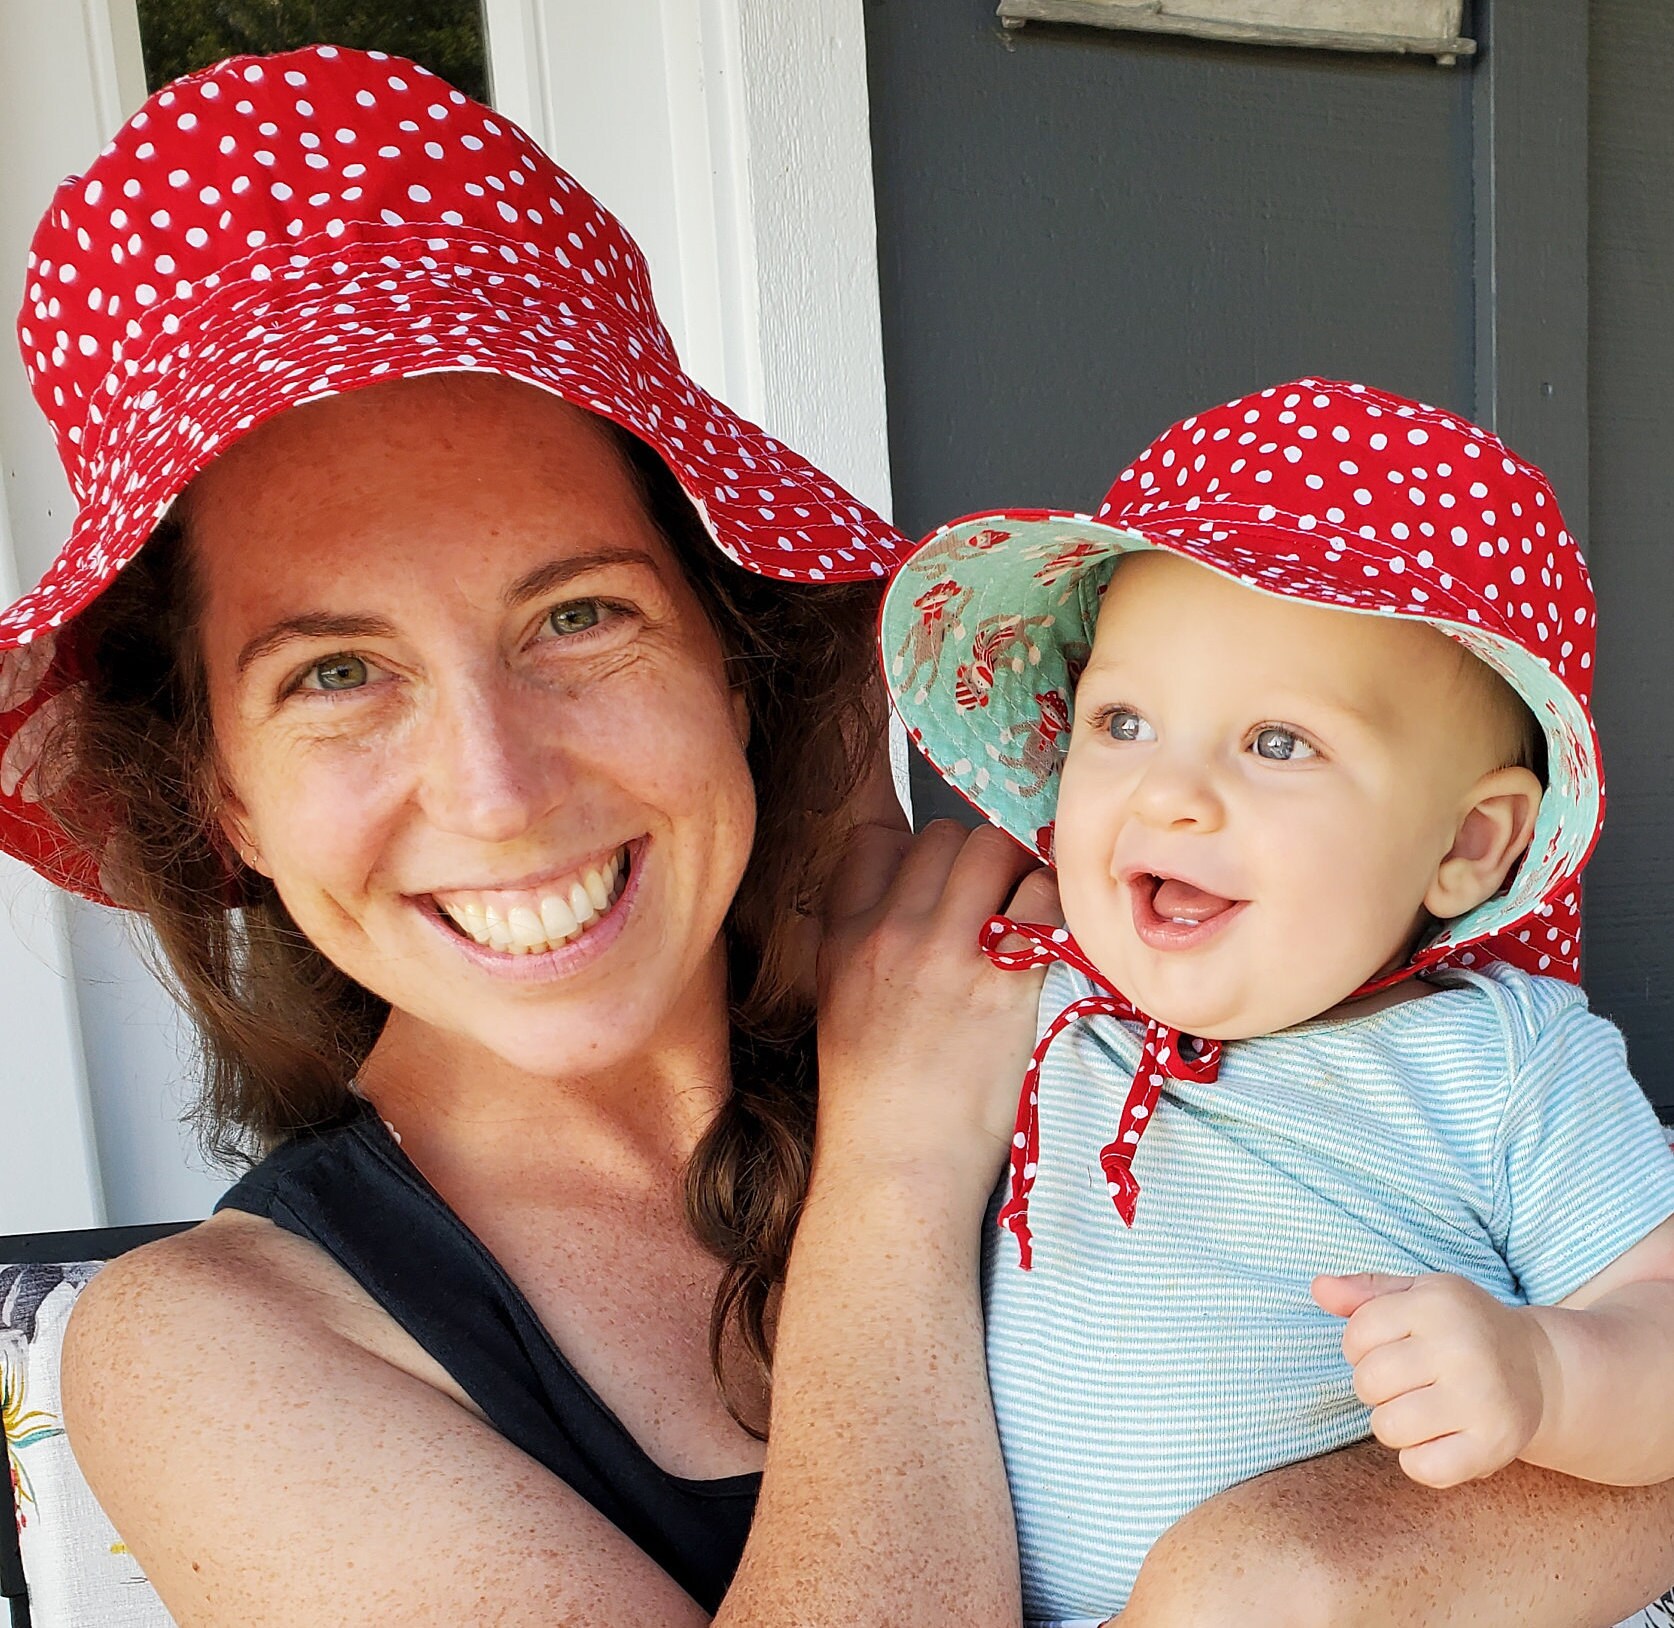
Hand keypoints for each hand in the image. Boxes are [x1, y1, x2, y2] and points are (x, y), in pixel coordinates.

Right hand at [816, 818, 1059, 1186]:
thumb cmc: (873, 1095)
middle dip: (977, 858)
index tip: (940, 876)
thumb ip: (859, 936)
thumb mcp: (837, 999)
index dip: (916, 848)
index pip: (878, 837)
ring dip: (1020, 871)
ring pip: (995, 849)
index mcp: (844, 935)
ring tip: (1028, 914)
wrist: (898, 1166)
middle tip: (996, 899)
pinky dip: (1057, 904)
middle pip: (946, 836)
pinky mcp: (1006, 982)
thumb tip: (901, 886)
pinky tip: (1055, 938)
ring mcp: (948, 953)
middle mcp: (892, 931)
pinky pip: (1044, 896)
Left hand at [1312, 1270, 1554, 1487]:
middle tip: (1405, 1382)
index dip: (1359, 1346)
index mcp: (1438, 1304)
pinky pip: (1423, 1468)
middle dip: (1374, 1386)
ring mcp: (1481, 1399)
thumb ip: (1364, 1292)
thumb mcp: (1418, 1295)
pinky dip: (1419, 1460)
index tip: (1387, 1347)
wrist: (1538, 1368)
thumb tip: (1318, 1288)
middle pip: (1368, 1382)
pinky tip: (1438, 1439)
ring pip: (1388, 1427)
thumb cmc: (1462, 1327)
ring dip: (1393, 1424)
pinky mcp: (1494, 1445)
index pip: (1357, 1333)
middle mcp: (1462, 1349)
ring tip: (1420, 1408)